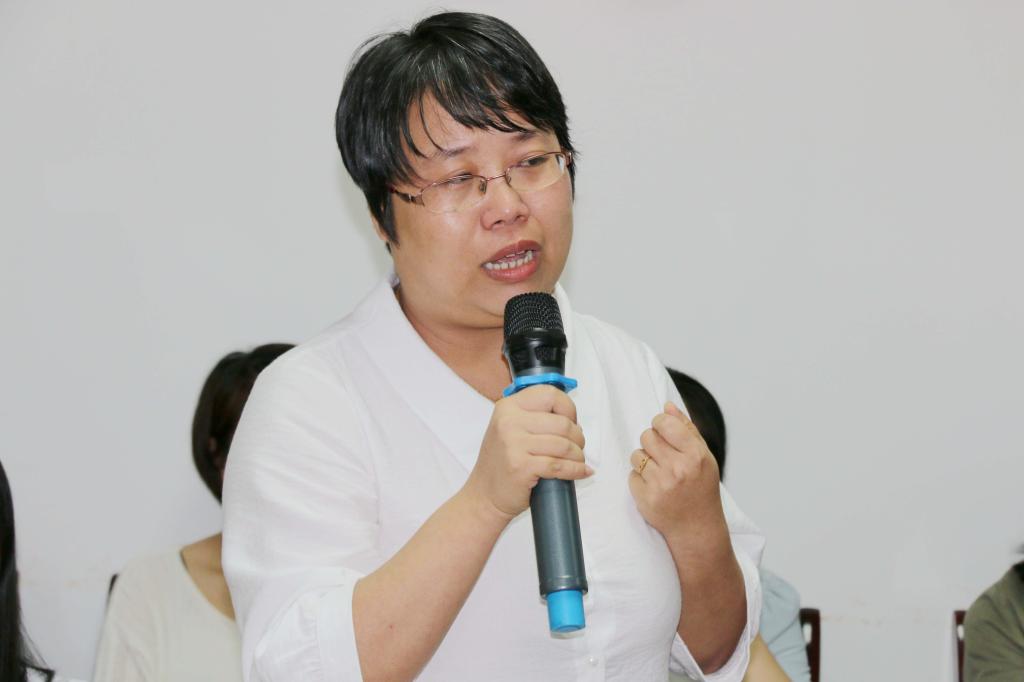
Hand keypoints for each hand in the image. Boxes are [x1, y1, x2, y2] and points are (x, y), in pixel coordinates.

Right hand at [465, 385, 591, 518]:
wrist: (483, 495)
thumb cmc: (501, 463)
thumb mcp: (510, 429)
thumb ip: (534, 417)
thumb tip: (571, 419)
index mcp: (508, 407)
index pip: (550, 394)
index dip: (568, 408)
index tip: (573, 421)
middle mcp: (509, 421)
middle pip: (562, 423)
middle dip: (578, 437)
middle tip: (577, 447)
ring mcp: (514, 444)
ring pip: (564, 445)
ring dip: (578, 455)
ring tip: (577, 461)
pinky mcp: (521, 466)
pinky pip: (559, 465)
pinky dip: (576, 470)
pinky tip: (581, 471)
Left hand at [628, 402, 726, 544]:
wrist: (697, 528)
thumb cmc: (701, 489)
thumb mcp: (704, 457)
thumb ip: (686, 429)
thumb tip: (667, 406)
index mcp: (695, 455)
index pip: (664, 423)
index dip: (659, 424)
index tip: (663, 431)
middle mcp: (678, 469)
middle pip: (646, 436)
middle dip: (651, 442)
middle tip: (662, 456)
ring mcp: (660, 484)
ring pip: (636, 455)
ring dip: (644, 461)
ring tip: (659, 472)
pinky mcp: (645, 498)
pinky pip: (631, 475)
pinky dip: (640, 479)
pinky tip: (654, 487)